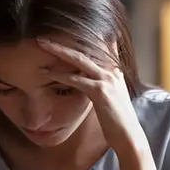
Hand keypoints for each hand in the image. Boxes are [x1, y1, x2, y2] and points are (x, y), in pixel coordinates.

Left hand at [36, 37, 147, 156]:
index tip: (60, 34)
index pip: (97, 46)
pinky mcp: (100, 91)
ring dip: (57, 51)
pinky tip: (45, 72)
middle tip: (43, 38)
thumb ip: (100, 84)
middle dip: (62, 42)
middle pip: (84, 49)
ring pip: (78, 59)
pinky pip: (75, 79)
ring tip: (41, 44)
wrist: (128, 135)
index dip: (79, 39)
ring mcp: (107, 79)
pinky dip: (59, 75)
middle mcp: (112, 70)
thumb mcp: (110, 96)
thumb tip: (86, 80)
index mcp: (114, 70)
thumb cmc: (116, 120)